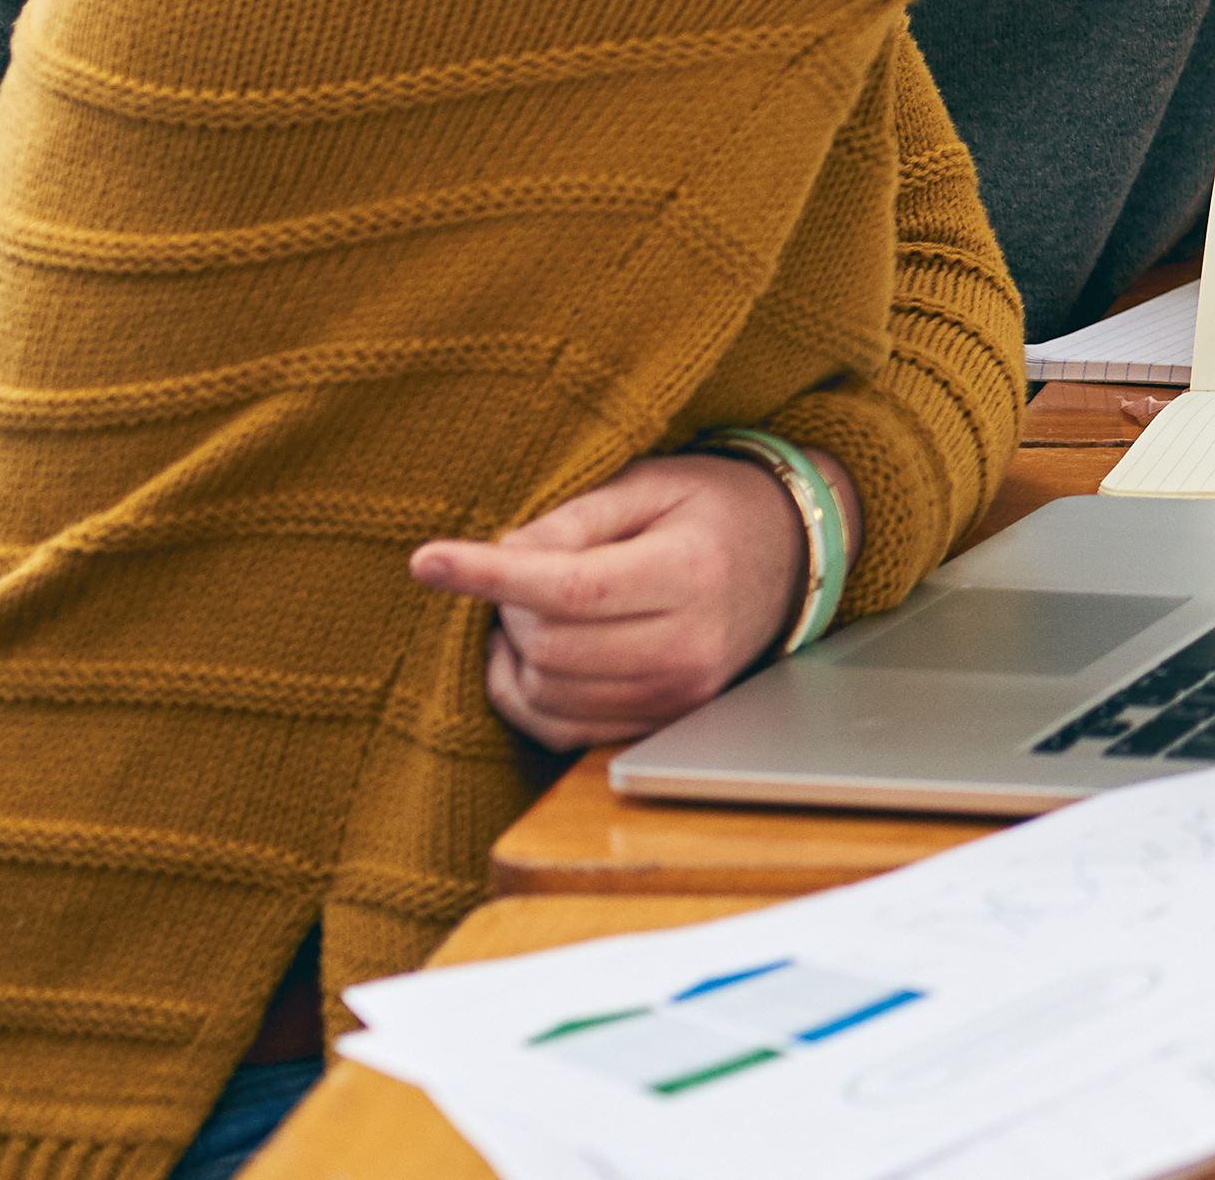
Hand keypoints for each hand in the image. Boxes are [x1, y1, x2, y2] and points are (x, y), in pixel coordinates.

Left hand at [414, 450, 841, 748]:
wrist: (786, 556)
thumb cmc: (710, 510)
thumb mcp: (650, 486)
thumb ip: (574, 519)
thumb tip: (501, 553)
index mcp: (691, 570)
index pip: (572, 587)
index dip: (492, 575)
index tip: (427, 560)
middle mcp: (690, 643)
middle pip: (552, 644)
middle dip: (509, 606)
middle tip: (518, 570)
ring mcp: (679, 693)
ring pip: (548, 691)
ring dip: (516, 649)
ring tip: (531, 606)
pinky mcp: (661, 720)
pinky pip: (560, 728)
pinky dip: (524, 693)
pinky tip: (527, 653)